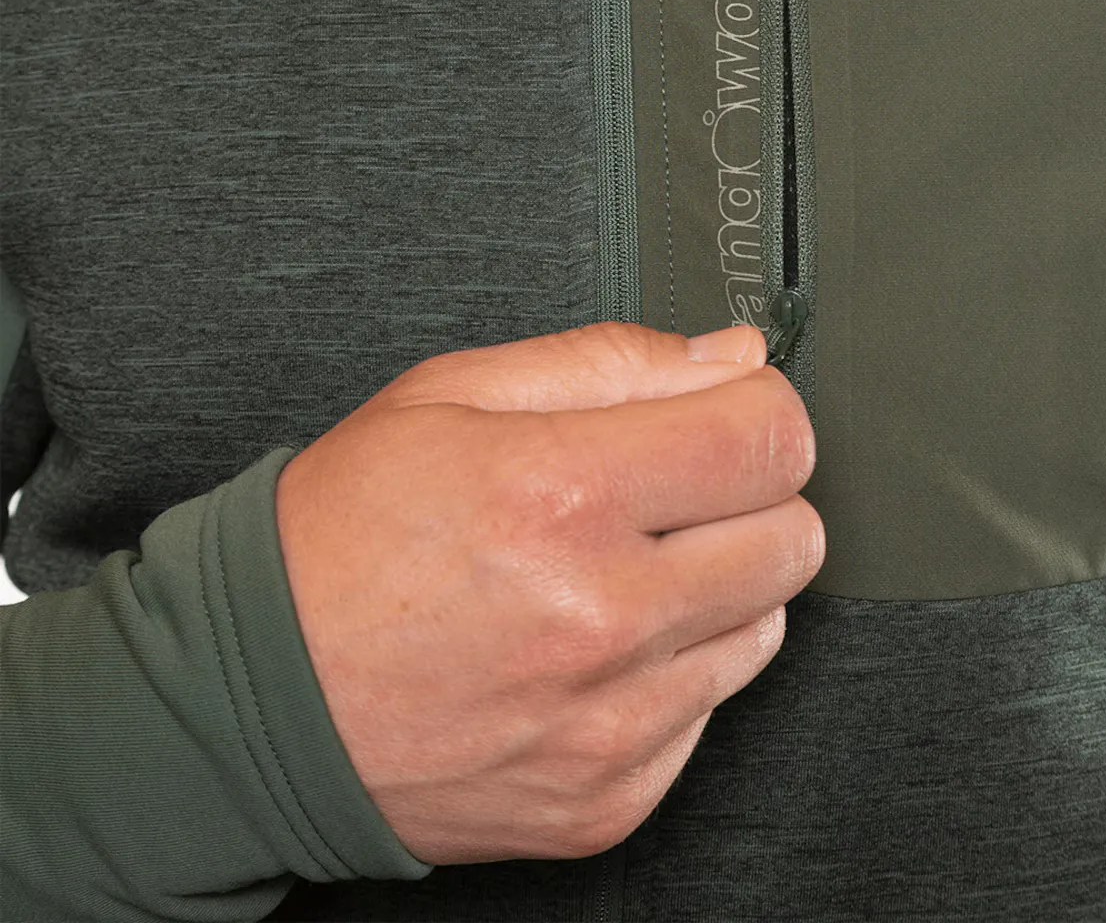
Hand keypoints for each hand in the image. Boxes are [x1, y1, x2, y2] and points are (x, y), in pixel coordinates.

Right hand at [273, 320, 822, 865]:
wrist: (260, 696)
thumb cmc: (343, 540)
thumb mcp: (452, 396)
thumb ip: (610, 362)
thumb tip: (730, 358)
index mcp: (560, 494)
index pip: (770, 437)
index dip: (760, 408)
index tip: (728, 410)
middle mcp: (600, 617)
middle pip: (793, 534)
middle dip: (746, 494)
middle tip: (664, 490)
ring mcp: (610, 722)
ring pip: (768, 623)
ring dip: (716, 583)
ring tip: (618, 569)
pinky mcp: (610, 798)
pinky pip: (712, 710)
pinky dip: (675, 667)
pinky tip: (596, 645)